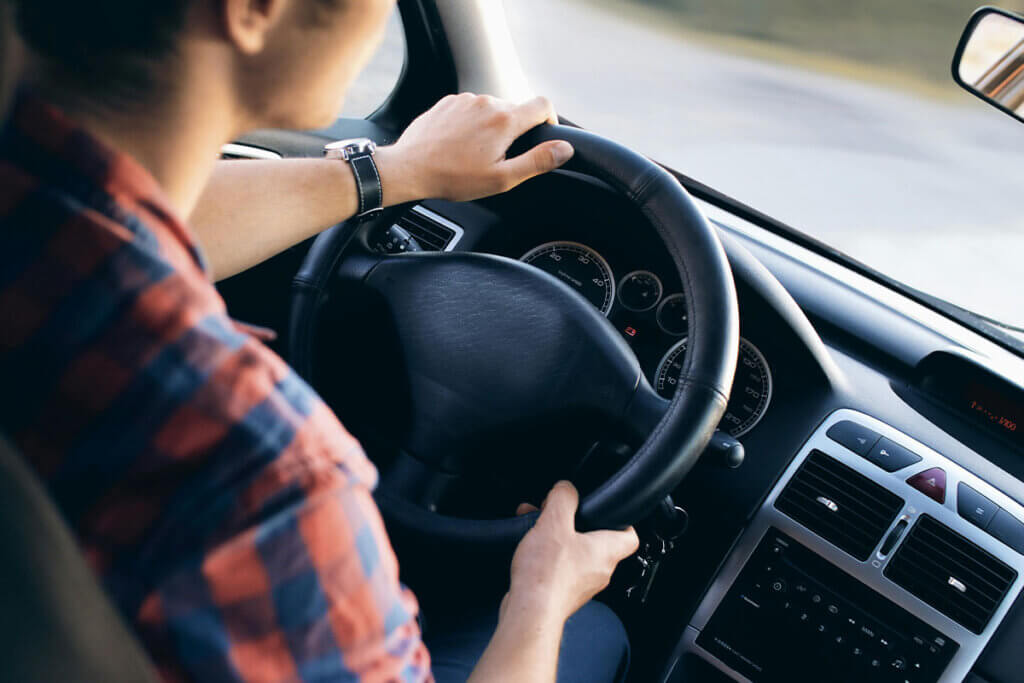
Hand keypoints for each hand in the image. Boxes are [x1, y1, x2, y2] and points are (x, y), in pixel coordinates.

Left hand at [378, 93, 574, 203]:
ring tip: (475, 154)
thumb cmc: (453, 177)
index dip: (549, 120)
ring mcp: (465, 99)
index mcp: (505, 120)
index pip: (543, 105)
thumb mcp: (501, 178)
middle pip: (516, 109)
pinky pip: (470, 109)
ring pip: (492, 109)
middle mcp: (487, 102)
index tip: (543, 136)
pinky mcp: (448, 102)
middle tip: (499, 158)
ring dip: (491, 128)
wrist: (409, 168)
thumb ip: (537, 161)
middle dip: (514, 132)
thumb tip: (564, 149)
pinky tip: (459, 145)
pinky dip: (472, 124)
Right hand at [504, 481, 638, 624]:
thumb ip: (563, 498)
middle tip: (558, 513)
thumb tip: (566, 488)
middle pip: (596, 541)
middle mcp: (599, 571)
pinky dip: (547, 555)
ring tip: (535, 527)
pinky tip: (528, 549)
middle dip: (575, 524)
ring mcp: (582, 585)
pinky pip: (560, 569)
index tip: (609, 510)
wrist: (530, 613)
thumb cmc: (546, 575)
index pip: (630, 536)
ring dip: (557, 538)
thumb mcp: (554, 522)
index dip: (622, 520)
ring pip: (575, 554)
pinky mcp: (563, 594)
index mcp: (606, 551)